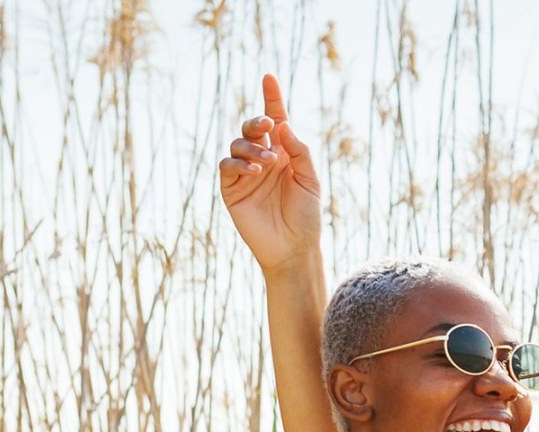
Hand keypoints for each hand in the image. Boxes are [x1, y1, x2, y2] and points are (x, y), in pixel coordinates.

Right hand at [220, 74, 322, 274]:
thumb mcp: (311, 180)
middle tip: (267, 125)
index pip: (276, 121)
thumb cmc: (306, 215)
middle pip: (252, 128)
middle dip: (257, 121)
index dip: (272, 99)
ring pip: (238, 144)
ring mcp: (245, 173)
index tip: (269, 77)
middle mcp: (263, 159)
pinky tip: (255, 170)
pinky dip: (238, 163)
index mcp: (284, 154)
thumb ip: (300, 151)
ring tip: (268, 162)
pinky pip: (227, 166)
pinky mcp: (231, 189)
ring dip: (251, 147)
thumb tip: (283, 125)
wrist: (294, 248)